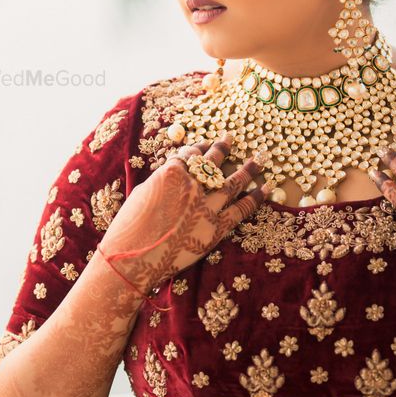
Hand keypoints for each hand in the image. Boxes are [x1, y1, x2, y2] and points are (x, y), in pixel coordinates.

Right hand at [97, 133, 266, 295]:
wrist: (133, 258)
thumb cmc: (130, 226)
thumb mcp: (143, 193)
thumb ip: (163, 182)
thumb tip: (175, 177)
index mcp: (171, 173)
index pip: (189, 154)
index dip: (198, 147)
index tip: (204, 145)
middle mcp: (192, 185)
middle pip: (213, 162)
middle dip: (223, 148)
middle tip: (232, 138)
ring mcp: (206, 206)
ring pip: (233, 182)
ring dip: (248, 169)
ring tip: (260, 160)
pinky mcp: (216, 228)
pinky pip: (241, 209)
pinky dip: (255, 198)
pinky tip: (265, 188)